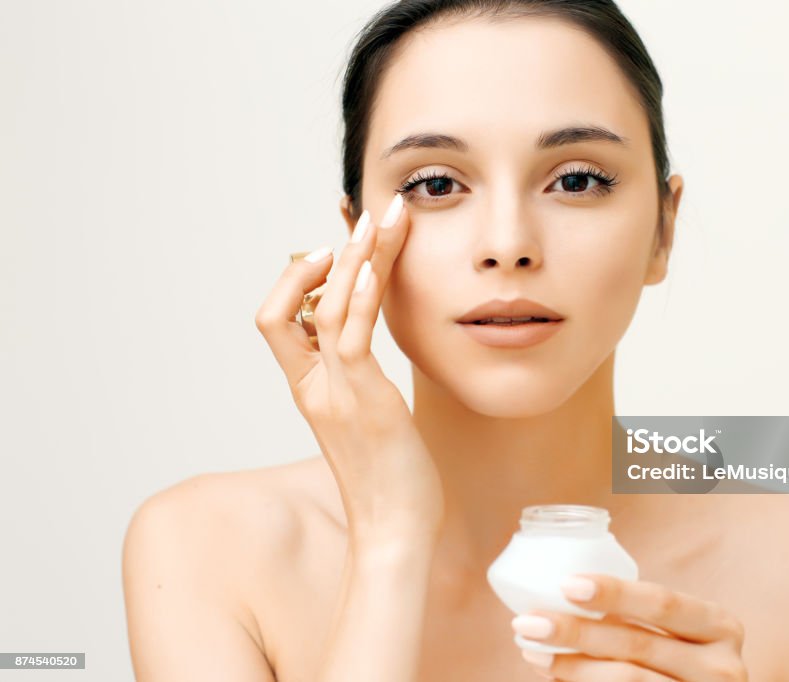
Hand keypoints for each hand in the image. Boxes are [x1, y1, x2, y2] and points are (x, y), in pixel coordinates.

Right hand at [255, 195, 444, 541]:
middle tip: (358, 217)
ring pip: (325, 309)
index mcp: (310, 390)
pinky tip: (376, 262)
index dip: (298, 281)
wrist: (394, 531)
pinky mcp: (366, 400)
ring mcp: (335, 392)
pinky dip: (359, 295)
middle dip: (320, 257)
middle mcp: (313, 387)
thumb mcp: (368, 421)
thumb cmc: (389, 478)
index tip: (332, 251)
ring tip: (378, 219)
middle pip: (287, 306)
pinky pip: (351, 336)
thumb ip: (358, 383)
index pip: (280, 320)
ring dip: (352, 259)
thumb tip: (368, 352)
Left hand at [512, 574, 746, 680]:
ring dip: (571, 665)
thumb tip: (561, 594)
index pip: (663, 603)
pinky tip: (555, 674)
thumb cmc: (679, 666)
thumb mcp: (676, 637)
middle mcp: (722, 667)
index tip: (566, 584)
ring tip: (532, 651)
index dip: (615, 592)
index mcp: (720, 626)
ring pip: (628, 680)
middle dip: (576, 632)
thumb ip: (638, 619)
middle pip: (638, 644)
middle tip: (528, 622)